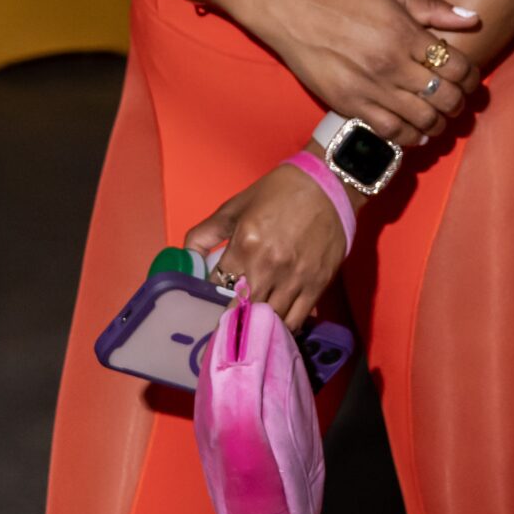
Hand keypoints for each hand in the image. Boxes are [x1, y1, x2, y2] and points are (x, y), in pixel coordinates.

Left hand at [186, 163, 347, 329]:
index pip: (216, 286)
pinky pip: (296, 321)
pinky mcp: (317, 286)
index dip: (210, 296)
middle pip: (241, 309)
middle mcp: (268, 267)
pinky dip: (283, 328)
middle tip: (226, 323)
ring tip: (249, 328)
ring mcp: (294, 279)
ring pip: (268, 320)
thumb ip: (206, 233)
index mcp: (244, 245)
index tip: (208, 303)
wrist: (328, 185)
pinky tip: (275, 327)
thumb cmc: (278, 192)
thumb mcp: (235, 206)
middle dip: (231, 317)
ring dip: (257, 326)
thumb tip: (186, 257)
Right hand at [265, 0, 481, 145]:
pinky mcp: (351, 105)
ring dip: (439, 123)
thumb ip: (433, 8)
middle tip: (456, 101)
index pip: (457, 66)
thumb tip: (473, 18)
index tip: (469, 79)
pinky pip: (391, 131)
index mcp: (405, 34)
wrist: (294, 13)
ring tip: (439, 118)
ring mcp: (371, 88)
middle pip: (445, 96)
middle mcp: (392, 64)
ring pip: (422, 119)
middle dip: (458, 102)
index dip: (471, 77)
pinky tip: (416, 131)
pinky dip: (410, 137)